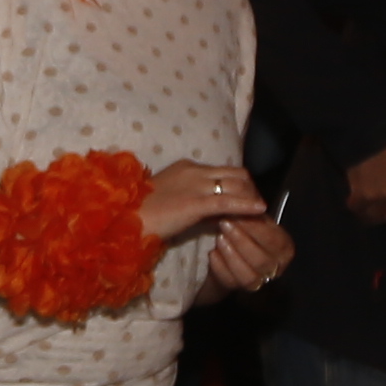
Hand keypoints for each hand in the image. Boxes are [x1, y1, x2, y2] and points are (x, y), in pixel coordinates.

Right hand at [133, 157, 268, 248]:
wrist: (125, 219)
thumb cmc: (142, 213)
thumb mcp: (171, 200)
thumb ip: (195, 202)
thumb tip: (216, 215)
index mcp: (187, 167)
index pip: (223, 170)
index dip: (238, 184)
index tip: (245, 198)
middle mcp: (195, 170)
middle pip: (236, 173)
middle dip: (250, 189)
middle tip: (255, 206)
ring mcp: (197, 185)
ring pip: (237, 184)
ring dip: (251, 198)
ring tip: (258, 213)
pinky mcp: (197, 202)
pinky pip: (229, 201)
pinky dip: (247, 205)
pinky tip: (260, 211)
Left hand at [201, 215, 293, 295]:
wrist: (228, 250)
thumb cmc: (243, 229)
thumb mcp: (251, 218)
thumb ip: (250, 211)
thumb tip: (242, 199)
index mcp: (284, 247)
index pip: (272, 240)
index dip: (254, 227)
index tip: (237, 212)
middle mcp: (275, 267)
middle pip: (261, 260)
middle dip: (241, 240)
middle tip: (223, 223)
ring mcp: (258, 281)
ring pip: (248, 275)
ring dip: (231, 255)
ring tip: (218, 237)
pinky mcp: (238, 287)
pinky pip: (230, 282)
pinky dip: (220, 267)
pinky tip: (212, 253)